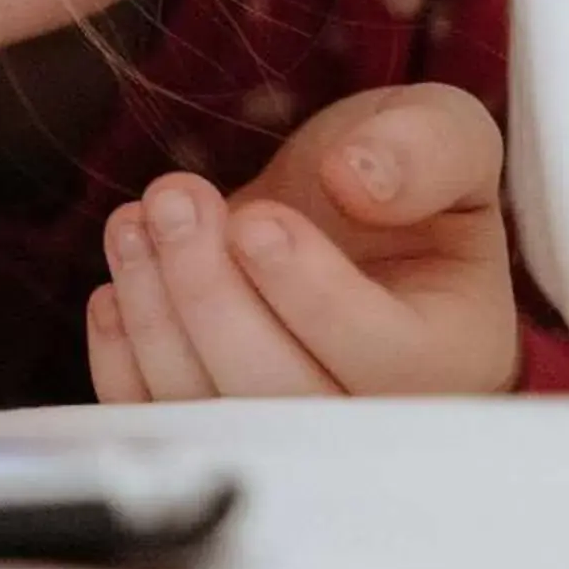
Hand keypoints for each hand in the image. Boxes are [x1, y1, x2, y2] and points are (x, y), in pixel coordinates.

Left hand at [86, 83, 518, 399]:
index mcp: (449, 357)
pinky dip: (121, 358)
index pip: (382, 355)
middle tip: (174, 199)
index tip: (256, 218)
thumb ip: (428, 148)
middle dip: (209, 292)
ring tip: (137, 221)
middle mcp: (371, 418)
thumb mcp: (446, 136)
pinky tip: (119, 284)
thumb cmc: (403, 186)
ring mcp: (285, 433)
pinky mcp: (213, 425)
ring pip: (206, 409)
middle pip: (277, 393)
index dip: (308, 290)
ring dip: (153, 314)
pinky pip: (155, 421)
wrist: (348, 223)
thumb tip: (359, 179)